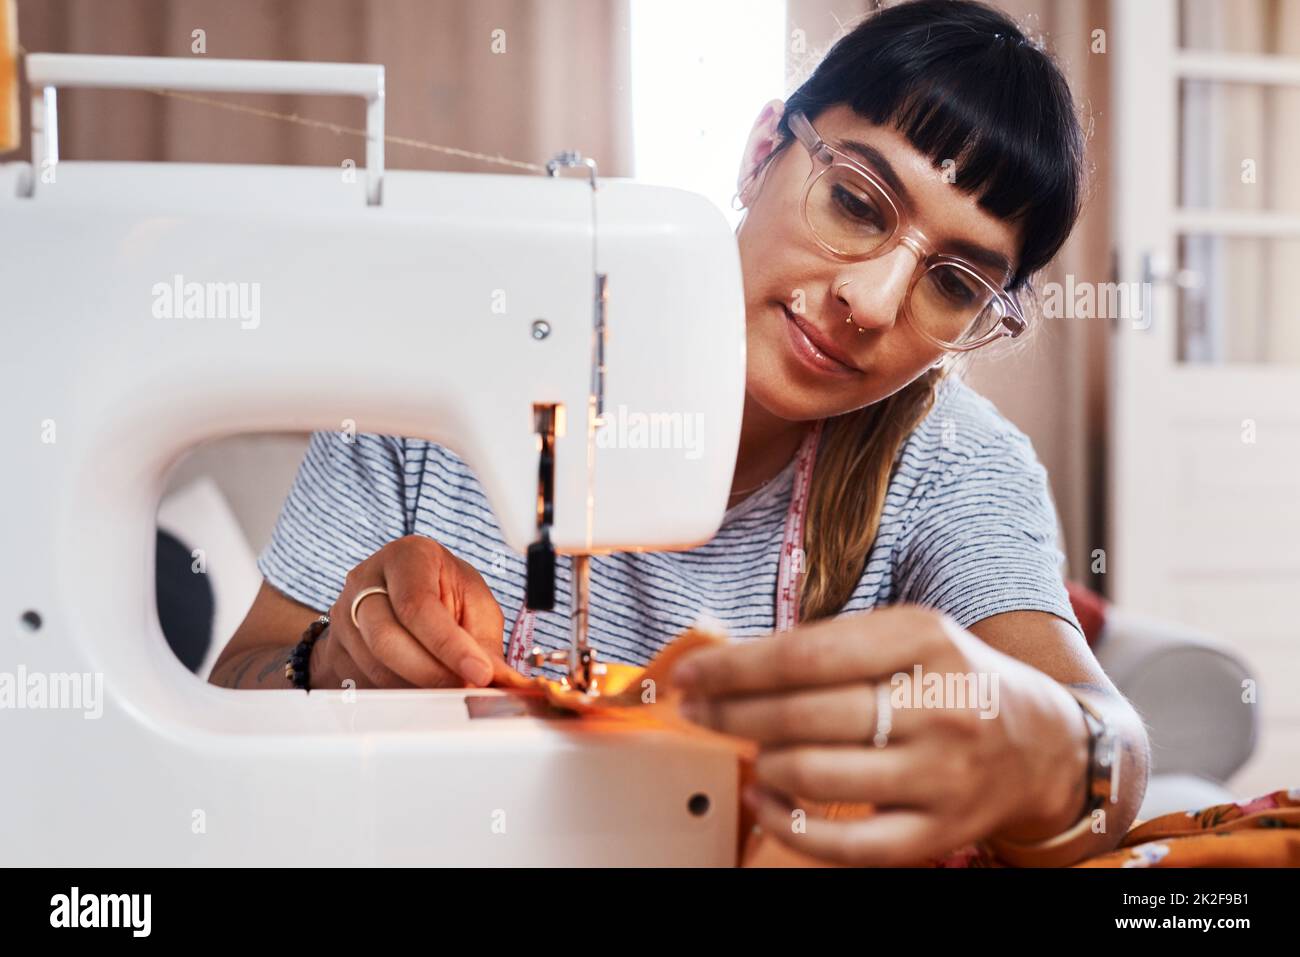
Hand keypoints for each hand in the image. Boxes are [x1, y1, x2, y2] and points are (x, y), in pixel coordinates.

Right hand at [312, 535, 506, 688]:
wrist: (398, 595)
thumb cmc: (444, 592)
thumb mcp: (473, 604)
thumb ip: (484, 643)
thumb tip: (502, 682)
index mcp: (407, 556)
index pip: (418, 605)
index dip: (449, 646)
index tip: (479, 673)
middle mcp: (366, 579)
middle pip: (387, 639)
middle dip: (432, 673)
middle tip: (465, 688)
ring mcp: (344, 613)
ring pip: (375, 667)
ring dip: (418, 687)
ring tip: (450, 688)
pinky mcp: (336, 646)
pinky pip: (365, 681)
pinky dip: (401, 693)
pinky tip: (424, 688)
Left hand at [670, 605, 1088, 865]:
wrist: (1047, 745)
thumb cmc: (957, 680)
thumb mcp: (909, 635)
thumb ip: (833, 645)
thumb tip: (732, 661)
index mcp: (924, 640)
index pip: (805, 655)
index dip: (734, 667)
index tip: (691, 673)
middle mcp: (938, 705)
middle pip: (803, 715)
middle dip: (730, 713)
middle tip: (697, 709)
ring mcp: (941, 774)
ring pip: (816, 776)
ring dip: (760, 762)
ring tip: (743, 747)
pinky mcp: (940, 831)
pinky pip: (847, 843)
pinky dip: (789, 823)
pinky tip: (765, 798)